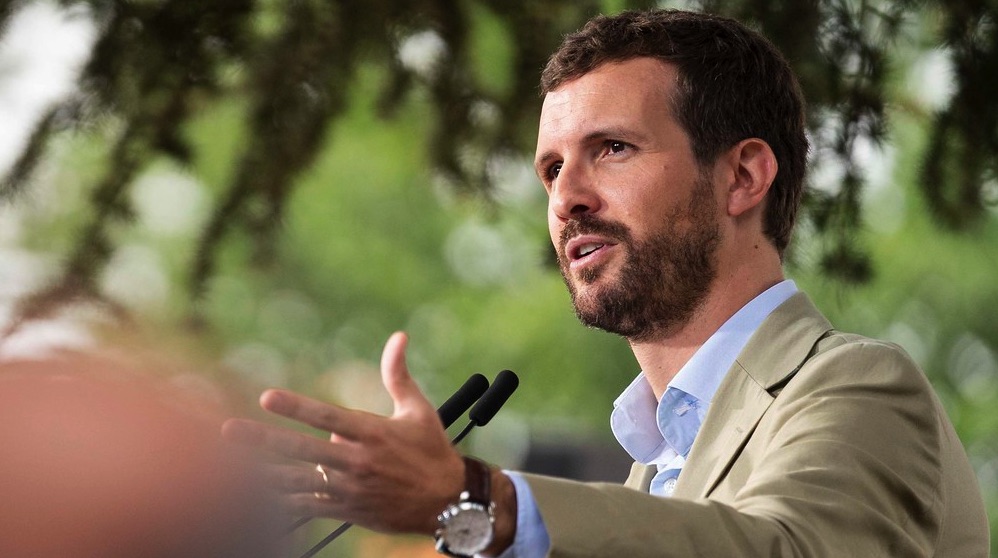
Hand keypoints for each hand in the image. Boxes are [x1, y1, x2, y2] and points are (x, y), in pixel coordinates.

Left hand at [222, 331, 464, 534]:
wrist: (449, 502)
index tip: (267, 397)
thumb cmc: (433, 451)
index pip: (327, 416)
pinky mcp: (347, 510)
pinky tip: (254, 505)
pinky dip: (282, 506)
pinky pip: (308, 507)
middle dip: (264, 440)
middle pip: (303, 449)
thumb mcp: (418, 409)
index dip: (296, 407)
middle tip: (229, 432)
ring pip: (299, 481)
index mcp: (373, 433)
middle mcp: (358, 461)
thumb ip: (398, 374)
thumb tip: (399, 336)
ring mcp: (350, 489)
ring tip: (231, 472)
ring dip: (263, 475)